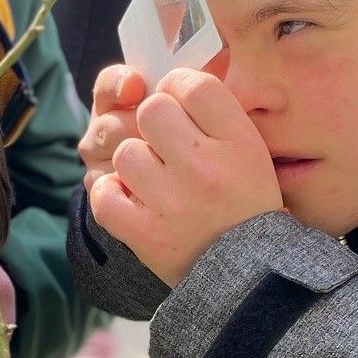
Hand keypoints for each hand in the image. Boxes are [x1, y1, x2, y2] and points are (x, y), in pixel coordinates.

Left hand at [87, 68, 283, 286]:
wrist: (251, 278)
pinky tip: (130, 199)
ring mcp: (174, 204)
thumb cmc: (246, 204)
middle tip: (165, 146)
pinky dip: (111, 195)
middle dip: (154, 124)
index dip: (179, 88)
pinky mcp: (147, 236)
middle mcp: (206, 169)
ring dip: (133, 163)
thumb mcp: (252, 152)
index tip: (181, 106)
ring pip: (125, 151)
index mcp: (240, 143)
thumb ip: (218, 114)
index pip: (193, 85)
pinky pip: (105, 195)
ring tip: (154, 181)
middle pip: (153, 109)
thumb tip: (172, 79)